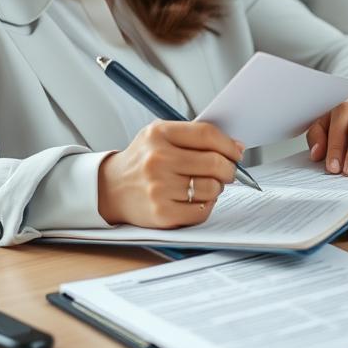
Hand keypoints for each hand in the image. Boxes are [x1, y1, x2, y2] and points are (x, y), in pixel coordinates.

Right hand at [97, 121, 243, 227]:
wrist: (111, 188)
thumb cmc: (144, 160)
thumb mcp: (161, 136)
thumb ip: (195, 136)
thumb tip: (236, 147)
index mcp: (159, 134)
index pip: (207, 135)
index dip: (229, 144)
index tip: (236, 152)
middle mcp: (157, 160)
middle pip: (214, 163)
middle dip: (229, 168)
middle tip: (226, 171)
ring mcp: (158, 188)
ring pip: (212, 188)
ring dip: (216, 188)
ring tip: (205, 184)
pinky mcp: (162, 213)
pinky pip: (202, 211)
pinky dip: (206, 205)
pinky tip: (195, 199)